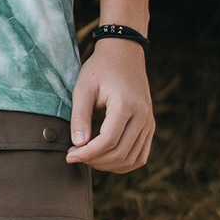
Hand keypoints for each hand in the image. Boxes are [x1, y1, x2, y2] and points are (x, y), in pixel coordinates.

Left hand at [67, 38, 153, 172]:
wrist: (124, 54)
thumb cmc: (100, 69)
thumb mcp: (83, 88)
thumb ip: (80, 117)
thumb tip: (78, 145)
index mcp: (126, 104)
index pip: (108, 141)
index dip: (87, 153)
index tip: (69, 155)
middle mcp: (143, 115)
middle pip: (120, 153)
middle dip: (94, 161)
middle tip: (75, 155)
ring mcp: (149, 122)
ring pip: (132, 159)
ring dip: (108, 165)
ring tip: (88, 157)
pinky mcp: (150, 126)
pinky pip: (140, 156)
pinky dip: (123, 163)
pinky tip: (105, 158)